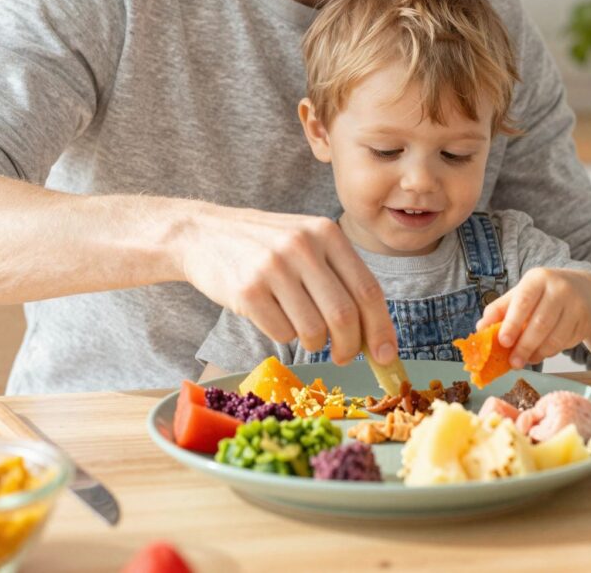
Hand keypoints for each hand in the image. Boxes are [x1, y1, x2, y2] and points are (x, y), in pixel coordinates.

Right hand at [180, 202, 397, 364]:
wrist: (202, 233)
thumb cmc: (264, 245)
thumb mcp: (306, 242)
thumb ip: (339, 275)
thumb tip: (375, 332)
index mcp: (326, 232)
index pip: (367, 289)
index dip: (381, 329)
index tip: (387, 356)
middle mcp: (303, 246)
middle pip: (344, 315)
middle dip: (350, 346)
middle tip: (344, 357)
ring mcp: (274, 267)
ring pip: (314, 330)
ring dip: (315, 343)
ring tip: (304, 331)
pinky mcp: (247, 290)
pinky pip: (282, 333)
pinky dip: (284, 335)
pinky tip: (273, 316)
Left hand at [476, 267, 590, 367]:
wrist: (583, 290)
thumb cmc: (543, 293)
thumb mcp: (521, 294)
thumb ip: (500, 310)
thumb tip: (480, 329)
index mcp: (538, 278)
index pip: (523, 301)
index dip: (512, 323)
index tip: (502, 342)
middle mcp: (560, 288)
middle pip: (540, 323)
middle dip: (524, 346)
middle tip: (512, 363)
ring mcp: (576, 305)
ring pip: (555, 337)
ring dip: (537, 353)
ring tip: (525, 360)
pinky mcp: (586, 321)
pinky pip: (566, 343)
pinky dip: (550, 353)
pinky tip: (540, 354)